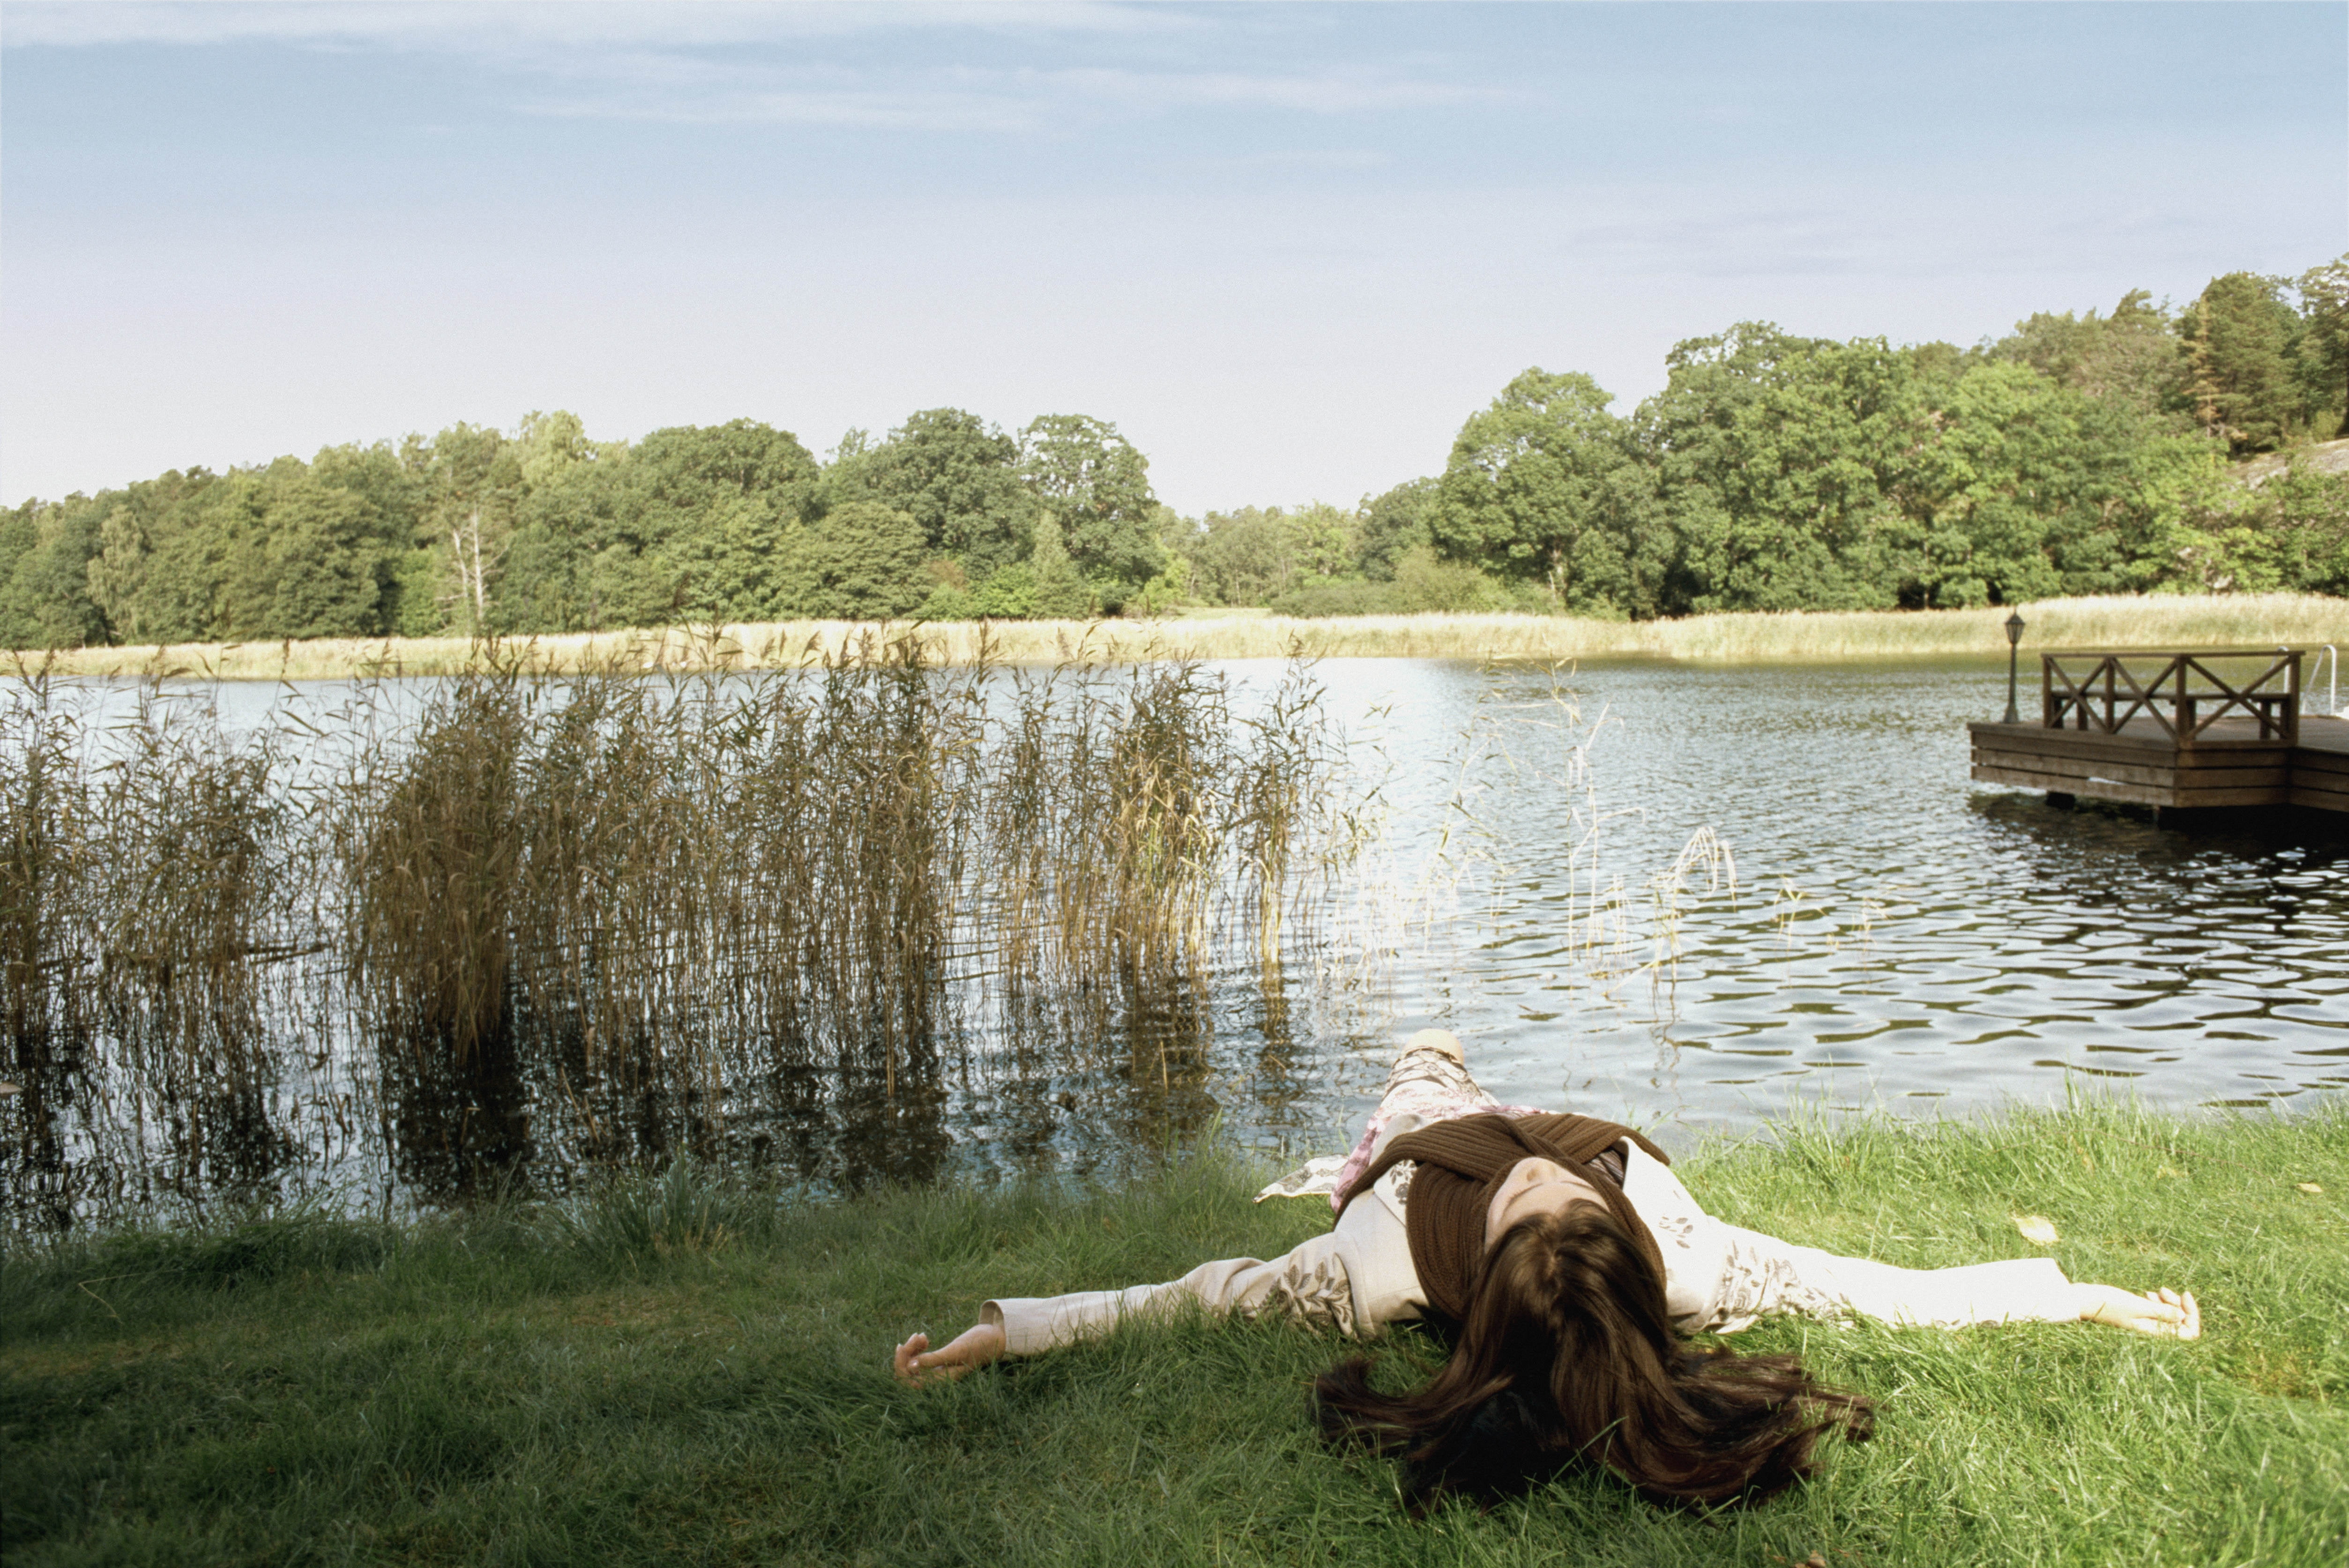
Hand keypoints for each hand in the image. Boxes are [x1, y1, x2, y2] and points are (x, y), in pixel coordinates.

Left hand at [892, 1321, 1005, 1384]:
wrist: (992, 1339)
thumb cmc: (978, 1345)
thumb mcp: (956, 1350)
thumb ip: (934, 1360)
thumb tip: (912, 1366)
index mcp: (940, 1382)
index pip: (909, 1381)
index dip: (900, 1365)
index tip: (902, 1346)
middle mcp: (936, 1380)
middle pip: (908, 1374)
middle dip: (906, 1355)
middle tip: (914, 1337)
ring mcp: (936, 1372)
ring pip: (912, 1365)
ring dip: (912, 1349)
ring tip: (920, 1335)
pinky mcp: (938, 1363)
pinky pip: (920, 1359)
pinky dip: (918, 1348)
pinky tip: (924, 1337)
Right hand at [2074, 1284, 2199, 1339]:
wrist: (2084, 1301)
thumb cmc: (2108, 1304)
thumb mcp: (2137, 1306)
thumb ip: (2162, 1312)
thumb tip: (2184, 1316)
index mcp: (2155, 1333)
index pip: (2188, 1333)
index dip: (2193, 1315)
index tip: (2185, 1296)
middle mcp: (2154, 1330)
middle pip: (2182, 1322)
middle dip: (2180, 1305)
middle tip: (2166, 1291)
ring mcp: (2147, 1323)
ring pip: (2171, 1315)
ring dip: (2169, 1301)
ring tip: (2158, 1290)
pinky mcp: (2140, 1315)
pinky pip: (2159, 1311)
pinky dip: (2159, 1301)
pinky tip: (2150, 1293)